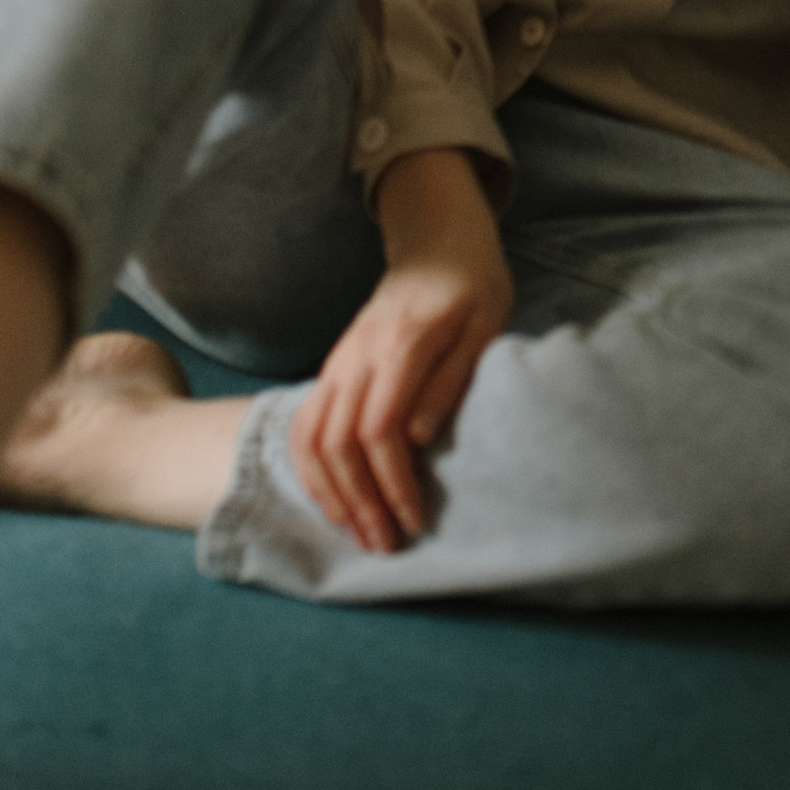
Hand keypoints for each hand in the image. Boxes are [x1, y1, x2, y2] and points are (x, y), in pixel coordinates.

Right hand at [288, 147, 511, 553]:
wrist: (437, 244)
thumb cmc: (473, 287)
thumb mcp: (485, 325)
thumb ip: (452, 378)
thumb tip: (420, 438)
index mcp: (401, 345)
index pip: (380, 431)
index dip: (393, 483)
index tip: (413, 520)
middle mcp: (358, 356)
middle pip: (338, 442)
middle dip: (358, 502)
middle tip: (384, 545)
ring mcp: (338, 362)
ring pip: (310, 437)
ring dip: (329, 493)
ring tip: (357, 533)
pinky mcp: (332, 369)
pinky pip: (304, 425)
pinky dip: (311, 469)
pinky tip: (333, 500)